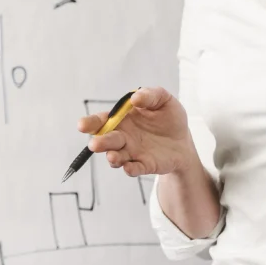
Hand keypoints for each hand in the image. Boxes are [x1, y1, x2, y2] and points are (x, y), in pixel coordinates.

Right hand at [78, 87, 193, 177]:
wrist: (183, 138)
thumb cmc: (168, 116)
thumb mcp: (163, 100)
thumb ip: (150, 95)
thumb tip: (135, 98)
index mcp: (122, 119)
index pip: (101, 121)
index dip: (90, 123)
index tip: (82, 125)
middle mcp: (122, 137)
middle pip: (106, 141)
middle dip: (100, 143)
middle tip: (95, 144)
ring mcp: (132, 152)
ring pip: (117, 157)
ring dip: (113, 158)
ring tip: (113, 157)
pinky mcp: (145, 165)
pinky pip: (135, 169)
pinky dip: (131, 170)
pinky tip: (129, 168)